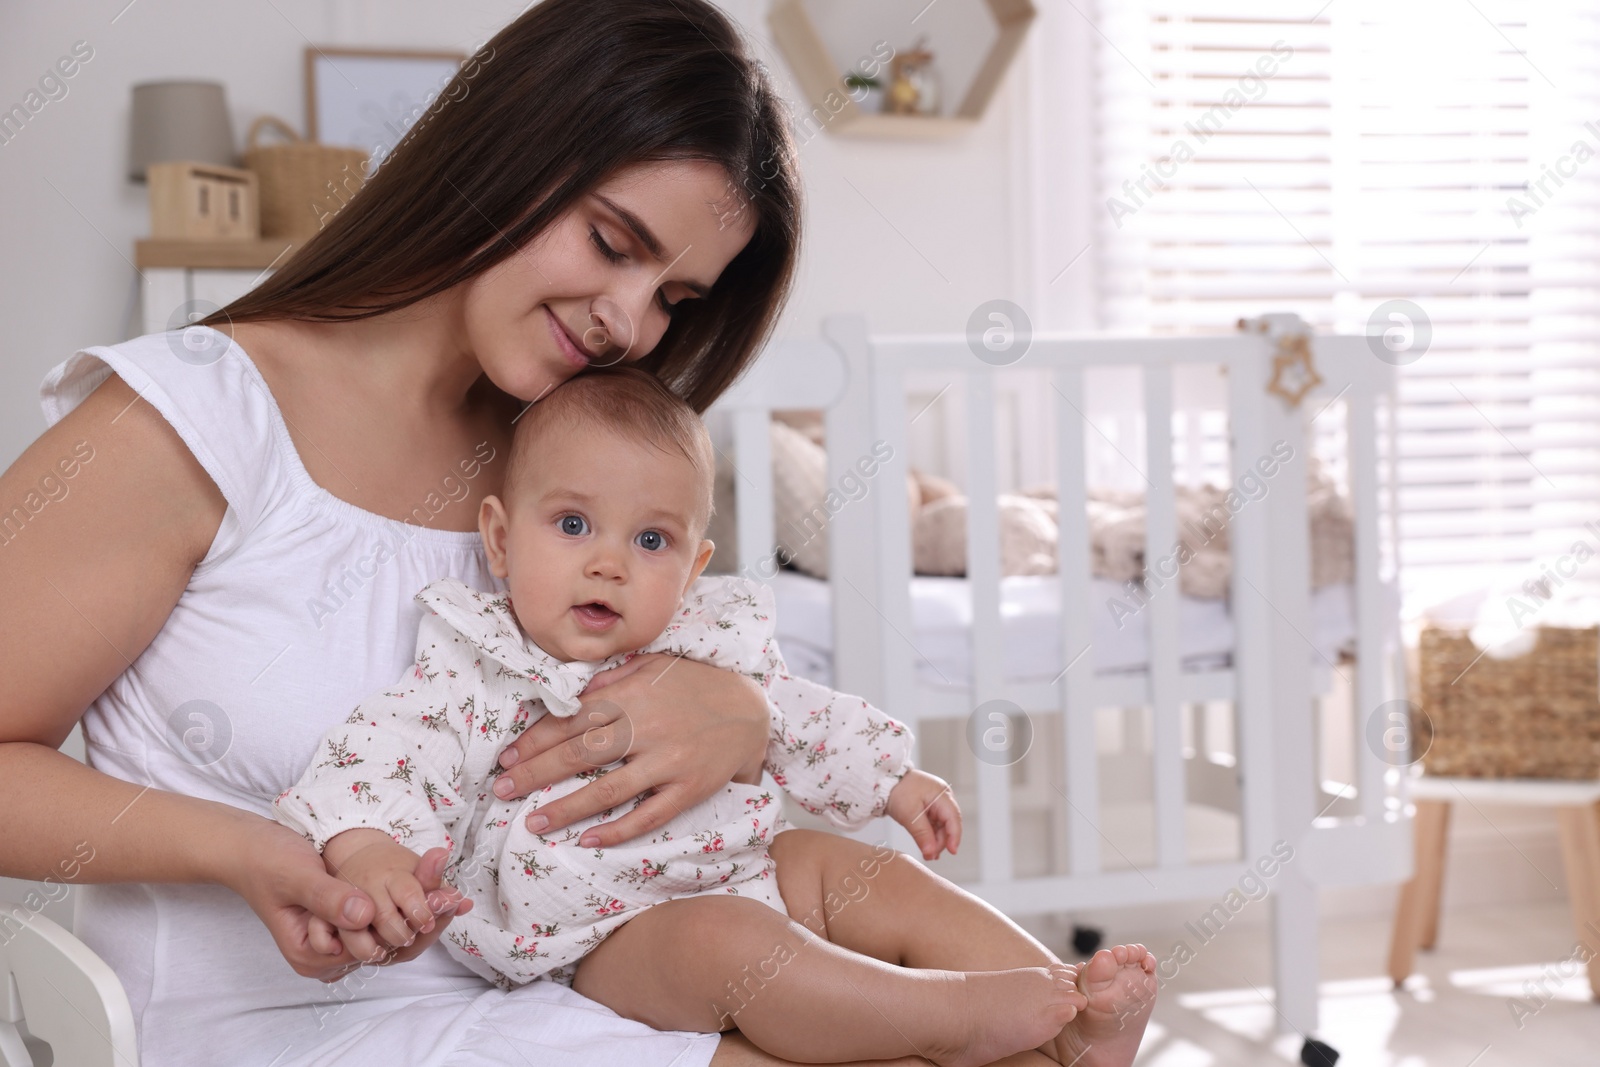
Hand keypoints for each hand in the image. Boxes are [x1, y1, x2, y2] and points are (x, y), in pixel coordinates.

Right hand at [224, 817, 465, 981]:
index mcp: (312, 956)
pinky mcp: (345, 921)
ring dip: (418, 911)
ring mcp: (337, 940)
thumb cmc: (267, 861)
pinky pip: (382, 917)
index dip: (411, 928)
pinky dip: (405, 903)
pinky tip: (430, 885)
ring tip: (450, 890)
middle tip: (456, 895)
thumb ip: (329, 897)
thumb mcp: (297, 876)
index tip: (444, 900)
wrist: (250, 847)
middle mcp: (327, 958)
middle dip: (422, 921)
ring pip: (389, 932)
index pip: (373, 951)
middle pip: (386, 946)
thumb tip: (363, 915)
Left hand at [490, 653, 767, 848]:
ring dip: (566, 807)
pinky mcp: (690, 788)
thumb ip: (613, 676)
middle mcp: (647, 727)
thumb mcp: (655, 666)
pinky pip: (649, 813)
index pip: (573, 719)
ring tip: (533, 822)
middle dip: (536, 772)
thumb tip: (572, 691)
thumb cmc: (697, 685)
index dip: (536, 739)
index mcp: (633, 694)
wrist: (753, 708)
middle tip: (503, 790)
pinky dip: (618, 828)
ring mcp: (669, 761)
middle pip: (581, 753)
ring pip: (609, 789)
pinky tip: (588, 838)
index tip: (508, 757)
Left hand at [885, 769, 960, 860]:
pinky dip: (931, 835)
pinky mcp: (929, 806)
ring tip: (928, 854)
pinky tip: (927, 846)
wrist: (884, 781)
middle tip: (930, 856)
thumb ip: (922, 835)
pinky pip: (934, 823)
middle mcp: (943, 797)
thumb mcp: (909, 815)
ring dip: (935, 840)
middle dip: (941, 841)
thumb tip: (931, 853)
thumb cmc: (897, 791)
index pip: (953, 818)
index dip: (954, 836)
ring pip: (942, 825)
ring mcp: (936, 802)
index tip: (952, 852)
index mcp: (942, 795)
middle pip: (949, 824)